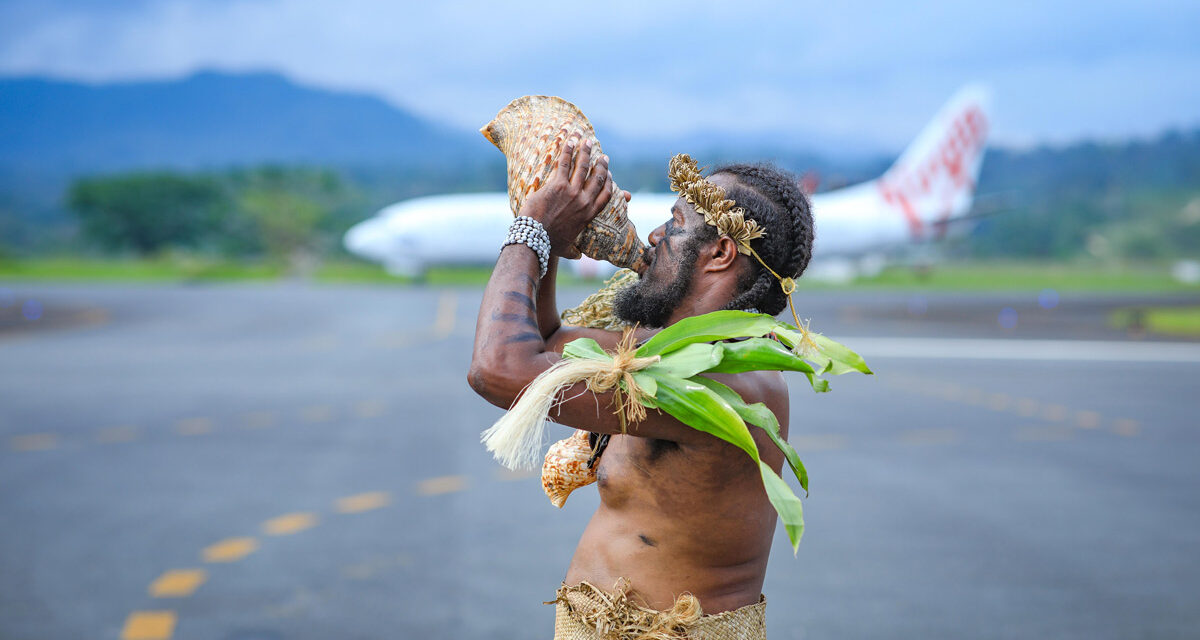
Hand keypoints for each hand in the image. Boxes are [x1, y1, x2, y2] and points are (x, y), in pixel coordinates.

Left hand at [521, 135, 613, 257]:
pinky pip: (565, 163)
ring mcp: (571, 192)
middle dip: (601, 165)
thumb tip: (578, 258)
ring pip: (583, 167)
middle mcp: (583, 202)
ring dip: (586, 152)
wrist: (535, 239)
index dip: (609, 182)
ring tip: (587, 141)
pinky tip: (570, 140)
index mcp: (588, 215)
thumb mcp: (567, 249)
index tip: (609, 174)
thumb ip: (574, 251)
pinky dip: (568, 150)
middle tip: (603, 156)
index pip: (606, 195)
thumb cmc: (549, 245)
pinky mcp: (557, 186)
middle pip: (598, 178)